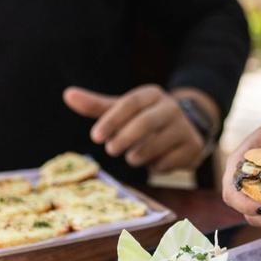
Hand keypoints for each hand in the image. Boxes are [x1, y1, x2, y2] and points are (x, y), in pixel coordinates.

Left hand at [63, 85, 205, 171]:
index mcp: (151, 94)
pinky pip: (168, 162)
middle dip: (124, 139)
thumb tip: (67, 94)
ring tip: (132, 156)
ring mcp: (185, 127)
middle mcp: (171, 107)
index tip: (95, 137)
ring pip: (156, 145)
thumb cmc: (143, 119)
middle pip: (146, 123)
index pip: (130, 103)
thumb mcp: (121, 111)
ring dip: (138, 155)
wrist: (184, 129)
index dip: (111, 120)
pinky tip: (154, 161)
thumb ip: (96, 106)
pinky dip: (155, 166)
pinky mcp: (192, 147)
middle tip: (110, 150)